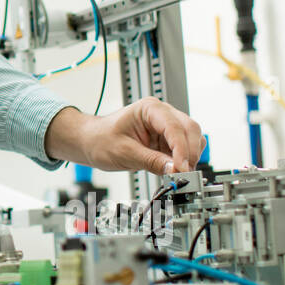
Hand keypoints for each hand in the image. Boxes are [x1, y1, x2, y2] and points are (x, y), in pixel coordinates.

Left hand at [44, 98, 204, 175]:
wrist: (92, 142)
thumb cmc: (101, 140)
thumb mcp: (125, 153)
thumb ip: (151, 161)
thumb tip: (175, 170)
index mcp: (150, 109)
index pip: (174, 127)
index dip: (182, 149)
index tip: (182, 168)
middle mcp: (162, 114)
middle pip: (190, 129)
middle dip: (190, 153)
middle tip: (185, 175)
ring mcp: (166, 126)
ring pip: (192, 138)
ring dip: (190, 157)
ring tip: (180, 175)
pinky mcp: (167, 140)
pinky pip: (184, 149)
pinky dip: (184, 160)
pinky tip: (175, 171)